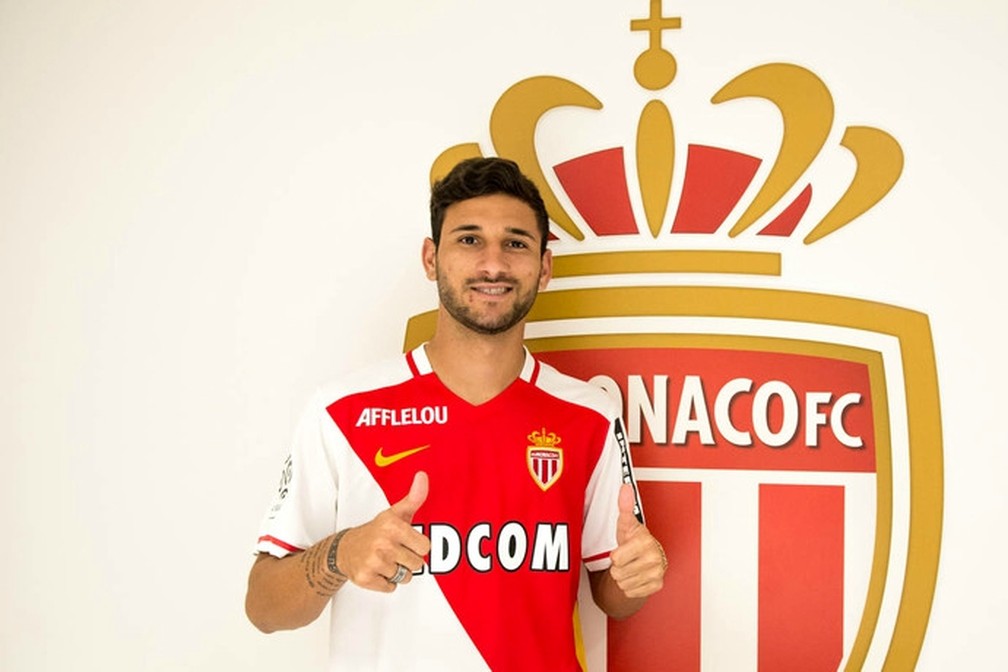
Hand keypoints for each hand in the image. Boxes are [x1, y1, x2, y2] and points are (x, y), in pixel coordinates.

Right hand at [335, 472, 431, 591]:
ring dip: (397, 572)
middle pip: (417, 564)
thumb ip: (414, 497)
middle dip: (408, 560)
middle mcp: (383, 543)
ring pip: (405, 577)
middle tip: (394, 551)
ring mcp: (373, 562)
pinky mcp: (365, 578)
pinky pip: (391, 588)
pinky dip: (385, 582)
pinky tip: (376, 570)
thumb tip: (423, 475)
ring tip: (384, 560)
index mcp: (393, 526)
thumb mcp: (396, 513)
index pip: (425, 547)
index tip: (406, 541)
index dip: (417, 546)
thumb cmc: (378, 531)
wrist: (345, 548)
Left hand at [608, 483, 666, 598]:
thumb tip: (625, 487)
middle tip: (627, 558)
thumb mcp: (626, 524)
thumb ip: (624, 506)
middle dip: (619, 567)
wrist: (647, 556)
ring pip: (623, 584)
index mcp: (645, 542)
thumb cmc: (634, 540)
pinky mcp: (657, 586)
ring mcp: (657, 573)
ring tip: (631, 566)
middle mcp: (654, 558)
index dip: (616, 555)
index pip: (616, 559)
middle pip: (619, 573)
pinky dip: (631, 586)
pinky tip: (636, 575)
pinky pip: (631, 592)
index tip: (624, 549)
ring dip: (624, 577)